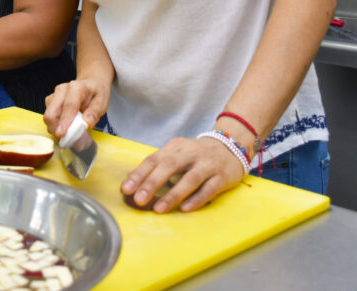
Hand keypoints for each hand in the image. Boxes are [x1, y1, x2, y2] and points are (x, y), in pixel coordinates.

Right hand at [43, 78, 109, 139]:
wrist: (90, 84)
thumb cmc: (96, 93)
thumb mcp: (102, 102)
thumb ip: (95, 113)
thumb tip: (87, 123)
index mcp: (77, 88)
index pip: (69, 106)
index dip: (64, 121)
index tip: (62, 134)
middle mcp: (62, 90)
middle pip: (52, 112)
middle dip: (56, 128)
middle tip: (66, 139)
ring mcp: (54, 95)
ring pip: (48, 115)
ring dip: (55, 127)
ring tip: (69, 131)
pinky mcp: (50, 101)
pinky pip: (48, 116)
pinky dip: (55, 124)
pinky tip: (65, 125)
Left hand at [120, 135, 246, 213]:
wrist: (231, 146)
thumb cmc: (196, 155)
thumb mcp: (176, 154)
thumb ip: (156, 165)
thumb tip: (131, 179)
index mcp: (175, 147)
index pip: (153, 159)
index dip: (139, 174)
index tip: (126, 189)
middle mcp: (190, 153)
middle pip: (169, 166)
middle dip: (152, 183)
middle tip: (139, 200)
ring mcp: (207, 164)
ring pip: (190, 179)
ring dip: (173, 194)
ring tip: (158, 209)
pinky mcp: (222, 176)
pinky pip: (209, 189)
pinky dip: (196, 199)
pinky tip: (185, 208)